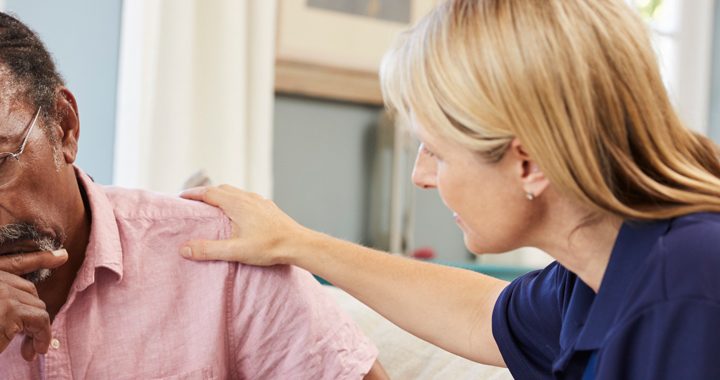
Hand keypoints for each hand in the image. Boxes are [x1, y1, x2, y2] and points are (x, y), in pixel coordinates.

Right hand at [0, 249, 67, 360]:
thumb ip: (7, 298)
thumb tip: (35, 310)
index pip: (16, 264)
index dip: (40, 259)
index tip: (62, 256)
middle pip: (28, 291)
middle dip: (33, 316)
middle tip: (32, 342)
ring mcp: (1, 293)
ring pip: (37, 306)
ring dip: (39, 331)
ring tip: (32, 350)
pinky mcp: (8, 311)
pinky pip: (39, 321)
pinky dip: (42, 336)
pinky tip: (33, 352)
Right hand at [179, 185, 306, 265]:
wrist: (299, 244)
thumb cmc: (269, 247)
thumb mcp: (235, 250)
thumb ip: (209, 249)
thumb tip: (184, 248)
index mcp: (237, 203)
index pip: (209, 193)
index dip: (193, 194)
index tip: (180, 196)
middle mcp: (248, 197)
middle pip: (221, 189)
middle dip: (205, 193)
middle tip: (193, 201)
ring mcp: (260, 201)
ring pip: (236, 192)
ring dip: (221, 195)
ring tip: (212, 205)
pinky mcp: (268, 207)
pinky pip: (247, 198)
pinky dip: (235, 200)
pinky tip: (238, 212)